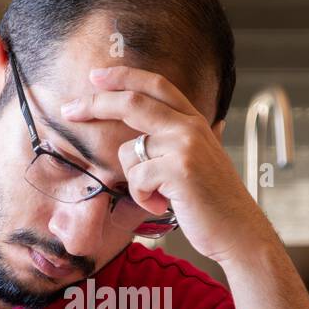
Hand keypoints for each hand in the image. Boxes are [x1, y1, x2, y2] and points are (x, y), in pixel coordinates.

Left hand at [60, 66, 277, 264]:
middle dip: (95, 103)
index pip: (156, 85)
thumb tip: (150, 130)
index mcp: (194, 121)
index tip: (96, 76)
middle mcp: (190, 127)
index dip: (123, 77)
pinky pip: (136, 179)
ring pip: (129, 153)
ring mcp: (185, 146)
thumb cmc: (213, 203)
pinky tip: (162, 206)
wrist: (239, 232)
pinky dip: (142, 198)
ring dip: (134, 182)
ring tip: (157, 197)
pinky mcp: (179, 170)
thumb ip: (176, 141)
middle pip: (132, 102)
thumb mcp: (199, 161)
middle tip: (69, 111)